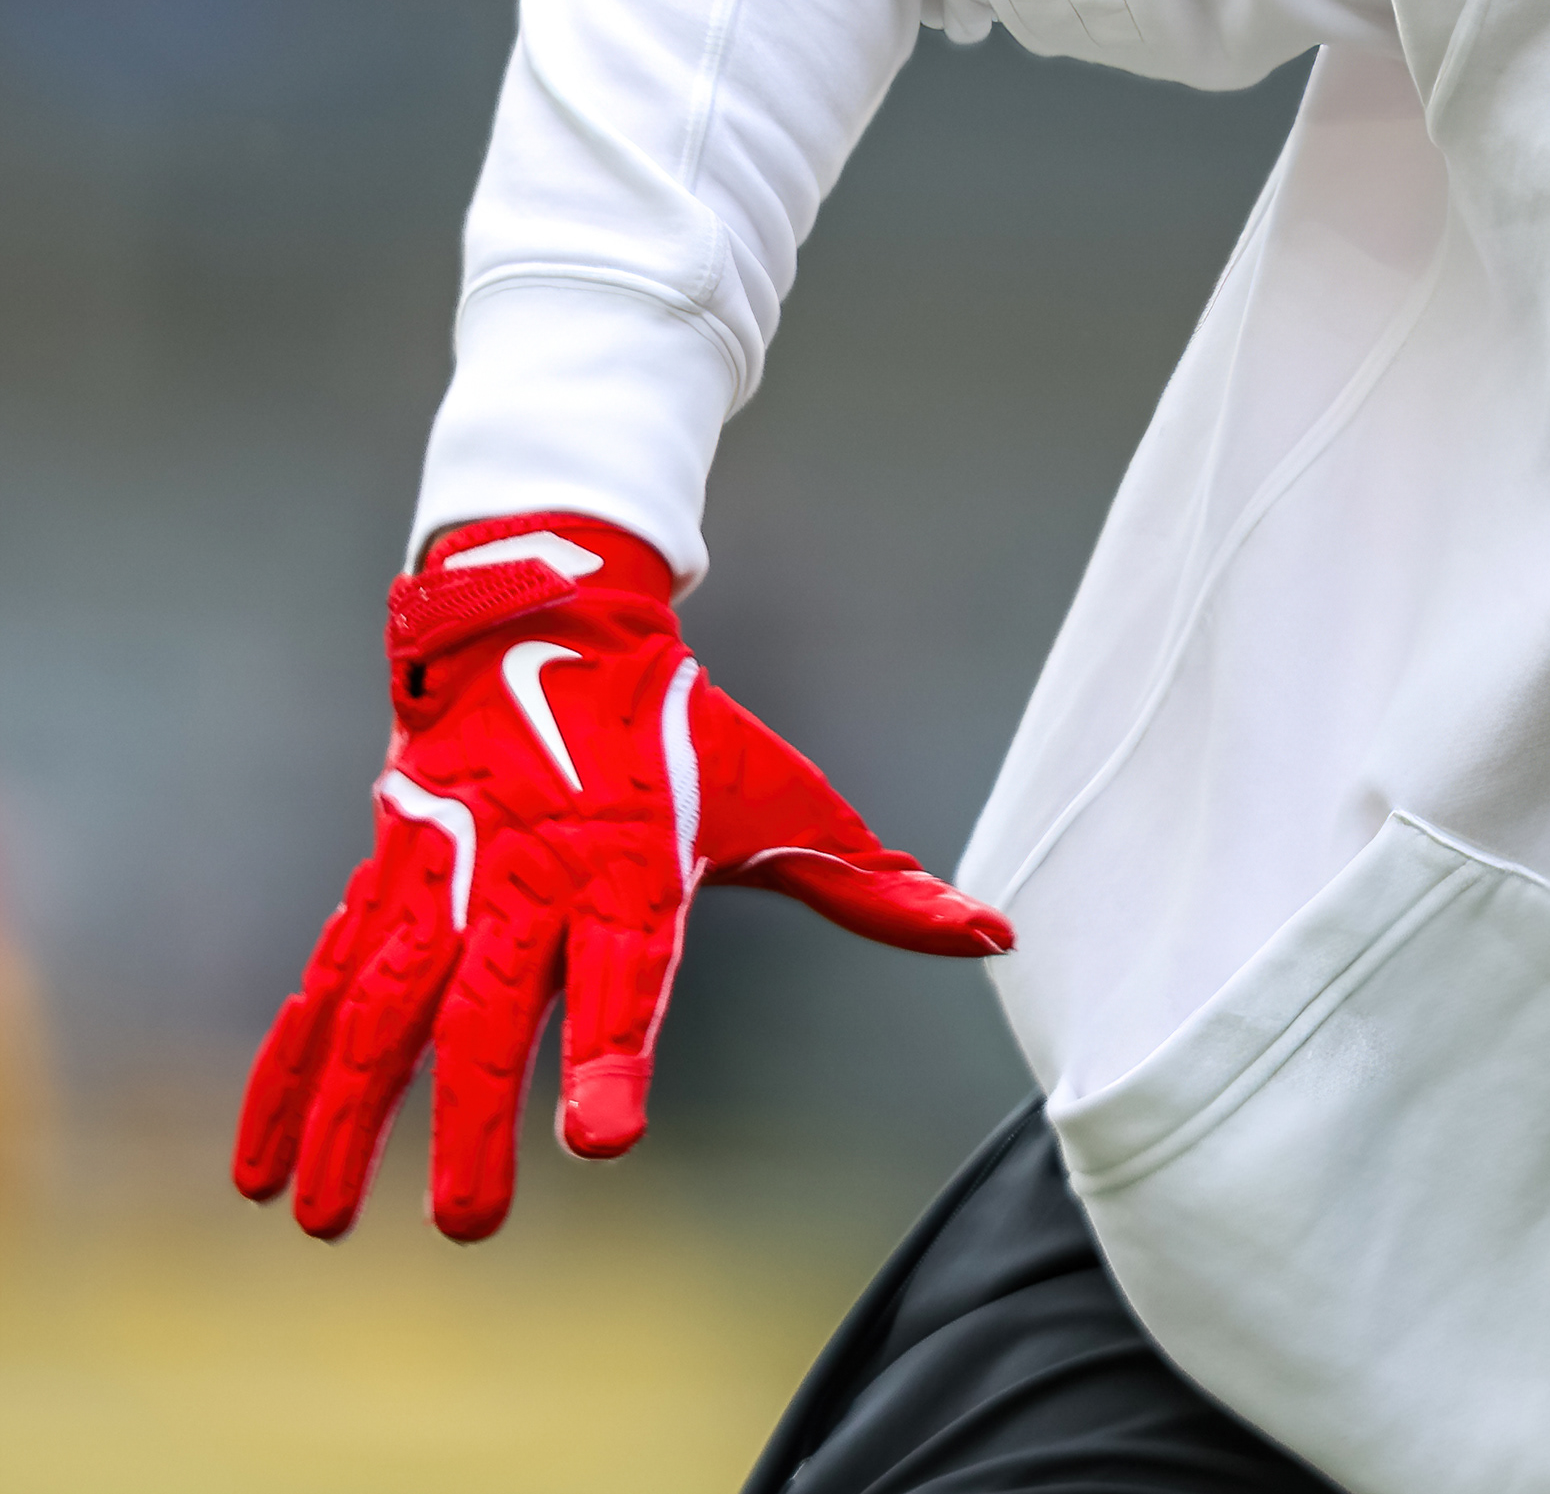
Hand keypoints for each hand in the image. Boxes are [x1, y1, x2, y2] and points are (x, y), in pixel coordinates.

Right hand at [235, 516, 1010, 1240]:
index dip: (613, 1054)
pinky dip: (289, 1069)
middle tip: (473, 1222)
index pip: (623, 976)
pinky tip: (262, 1154)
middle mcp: (524, 878)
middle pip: (488, 1015)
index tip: (603, 1136)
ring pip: (381, 1008)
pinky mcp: (382, 881)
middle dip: (472, 1123)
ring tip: (324, 1217)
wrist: (547, 621)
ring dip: (349, 1114)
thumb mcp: (781, 800)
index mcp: (628, 868)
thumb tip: (992, 933)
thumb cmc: (676, 734)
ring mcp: (439, 881)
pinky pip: (325, 984)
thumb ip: (874, 886)